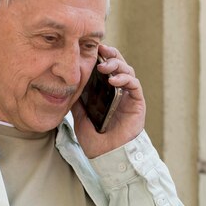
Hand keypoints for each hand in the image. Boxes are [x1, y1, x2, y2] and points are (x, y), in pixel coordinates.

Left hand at [72, 44, 145, 158]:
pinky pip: (134, 85)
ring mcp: (128, 97)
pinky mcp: (137, 103)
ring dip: (117, 65)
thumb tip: (68, 88)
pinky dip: (125, 79)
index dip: (102, 57)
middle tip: (100, 51)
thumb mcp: (80, 118)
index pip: (107, 69)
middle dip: (111, 55)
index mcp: (106, 93)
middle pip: (119, 65)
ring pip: (128, 71)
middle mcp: (119, 92)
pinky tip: (113, 80)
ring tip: (104, 67)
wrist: (106, 156)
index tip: (92, 49)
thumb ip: (78, 103)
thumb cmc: (95, 141)